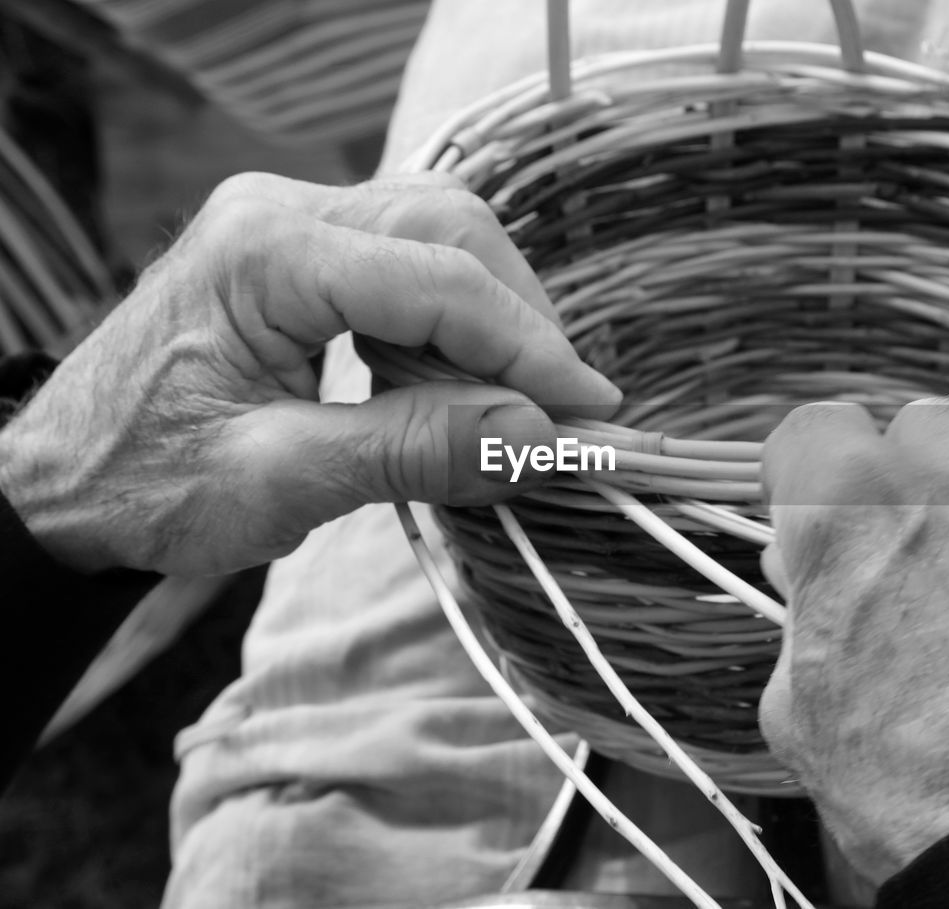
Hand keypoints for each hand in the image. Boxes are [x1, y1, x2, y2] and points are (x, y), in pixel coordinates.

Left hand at [0, 172, 618, 575]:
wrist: (61, 483)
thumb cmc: (144, 485)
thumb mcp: (282, 480)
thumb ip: (414, 450)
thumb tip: (538, 437)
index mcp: (266, 252)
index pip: (439, 280)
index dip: (529, 347)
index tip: (592, 413)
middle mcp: (282, 211)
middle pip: (452, 230)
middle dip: (520, 321)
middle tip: (559, 411)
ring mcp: (291, 223)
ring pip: (441, 240)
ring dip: (491, 323)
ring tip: (502, 411)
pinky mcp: (302, 253)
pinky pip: (409, 268)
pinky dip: (450, 328)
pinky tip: (446, 390)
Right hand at [757, 400, 948, 888]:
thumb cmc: (906, 774)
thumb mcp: (798, 697)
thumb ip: (801, 605)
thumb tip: (808, 568)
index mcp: (848, 501)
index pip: (811, 428)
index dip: (806, 476)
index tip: (816, 515)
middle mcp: (948, 469)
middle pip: (910, 430)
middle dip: (901, 480)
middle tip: (906, 556)